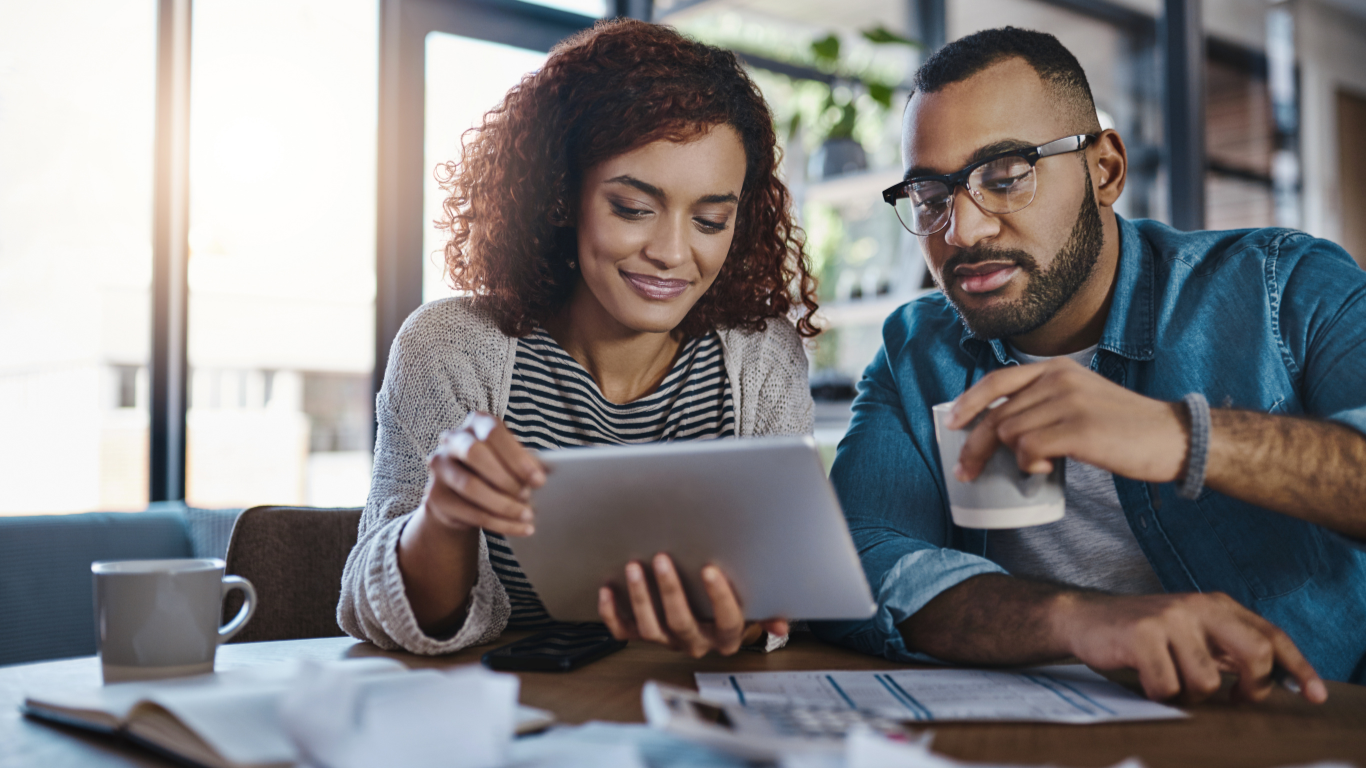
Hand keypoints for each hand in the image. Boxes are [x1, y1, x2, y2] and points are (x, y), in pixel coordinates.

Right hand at [420, 412, 546, 537]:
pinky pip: (470, 512)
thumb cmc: (495, 468)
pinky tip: (520, 528)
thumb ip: (527, 461)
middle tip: (529, 496)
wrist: (462, 494)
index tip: (539, 480)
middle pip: (475, 454)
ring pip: (470, 487)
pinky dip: (499, 523)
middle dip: (506, 478)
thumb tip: (551, 470)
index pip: (494, 433)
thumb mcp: (511, 460)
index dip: (517, 457)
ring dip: (503, 505)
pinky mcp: (435, 496)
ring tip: (527, 515)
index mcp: (476, 423)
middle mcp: (452, 440)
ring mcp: (440, 467)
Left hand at [597, 553, 788, 657]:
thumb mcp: (755, 606)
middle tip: (662, 559)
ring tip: (634, 568)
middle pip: (682, 623)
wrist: (708, 621)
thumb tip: (782, 622)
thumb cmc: (730, 605)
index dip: (719, 598)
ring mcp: (667, 640)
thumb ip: (769, 610)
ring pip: (650, 628)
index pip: (728, 621)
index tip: (710, 570)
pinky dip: (611, 613)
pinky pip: (623, 631)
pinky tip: (607, 589)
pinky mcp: (642, 635)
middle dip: (670, 591)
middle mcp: (696, 641)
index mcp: (725, 635)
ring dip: (640, 598)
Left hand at [948, 358, 1187, 482]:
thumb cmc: (1124, 426)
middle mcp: (1058, 379)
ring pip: (1010, 434)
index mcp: (1056, 368)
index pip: (997, 381)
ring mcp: (1068, 402)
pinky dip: (1031, 466)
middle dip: (976, 447)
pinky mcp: (1078, 429)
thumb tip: (1001, 428)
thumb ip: (1044, 402)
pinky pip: (1029, 450)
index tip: (951, 424)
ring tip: (1038, 466)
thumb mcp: (1080, 398)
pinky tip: (1048, 470)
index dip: (968, 403)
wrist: (1173, 437)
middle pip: (997, 415)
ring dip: (1015, 458)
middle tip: (966, 472)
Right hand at [1056, 591, 1326, 703]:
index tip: (1315, 694)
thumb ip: (1228, 649)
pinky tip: (1146, 680)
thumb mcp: (1191, 633)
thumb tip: (1275, 677)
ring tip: (1172, 684)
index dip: (1297, 667)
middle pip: (1254, 653)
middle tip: (1236, 700)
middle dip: (1251, 688)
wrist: (1084, 617)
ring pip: (1207, 682)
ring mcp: (1169, 619)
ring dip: (1190, 696)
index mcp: (1216, 605)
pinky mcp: (1141, 635)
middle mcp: (1197, 606)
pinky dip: (1159, 694)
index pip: (1270, 635)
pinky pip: (1167, 687)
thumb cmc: (1143, 634)